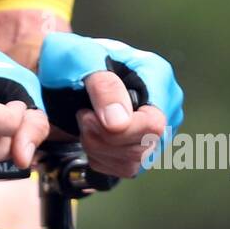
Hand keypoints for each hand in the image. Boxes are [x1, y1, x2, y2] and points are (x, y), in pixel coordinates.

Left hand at [38, 32, 182, 178]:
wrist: (63, 72)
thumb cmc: (72, 58)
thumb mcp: (80, 58)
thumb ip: (103, 86)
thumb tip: (120, 122)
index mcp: (157, 75)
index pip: (154, 123)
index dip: (120, 130)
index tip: (86, 115)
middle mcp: (166, 103)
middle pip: (143, 146)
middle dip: (102, 137)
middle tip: (81, 115)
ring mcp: (158, 128)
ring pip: (134, 162)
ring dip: (98, 148)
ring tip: (84, 122)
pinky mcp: (145, 147)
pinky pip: (126, 169)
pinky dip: (101, 159)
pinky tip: (91, 137)